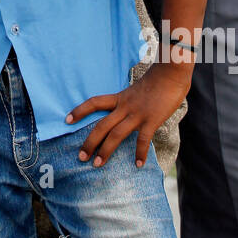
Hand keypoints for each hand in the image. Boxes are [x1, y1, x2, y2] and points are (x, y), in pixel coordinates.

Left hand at [65, 60, 190, 167]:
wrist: (171, 72)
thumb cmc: (158, 80)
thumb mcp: (137, 89)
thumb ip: (130, 100)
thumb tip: (127, 109)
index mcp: (119, 97)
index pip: (94, 102)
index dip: (79, 110)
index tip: (66, 120)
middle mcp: (125, 106)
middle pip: (101, 125)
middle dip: (89, 142)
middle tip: (81, 157)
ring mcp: (137, 114)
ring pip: (116, 134)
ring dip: (105, 150)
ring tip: (97, 164)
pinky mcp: (152, 120)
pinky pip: (143, 139)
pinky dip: (140, 153)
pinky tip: (138, 165)